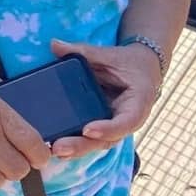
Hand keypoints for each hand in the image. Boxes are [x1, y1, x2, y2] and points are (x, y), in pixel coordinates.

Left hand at [47, 37, 160, 160]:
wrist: (141, 70)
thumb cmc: (128, 63)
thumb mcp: (109, 55)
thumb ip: (83, 51)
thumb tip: (54, 44)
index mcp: (137, 104)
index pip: (126, 122)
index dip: (108, 128)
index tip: (88, 130)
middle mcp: (127, 121)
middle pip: (107, 139)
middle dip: (83, 145)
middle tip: (59, 148)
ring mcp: (114, 125)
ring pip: (98, 143)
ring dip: (77, 149)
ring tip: (54, 150)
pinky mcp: (103, 125)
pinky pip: (90, 137)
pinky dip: (75, 141)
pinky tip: (54, 146)